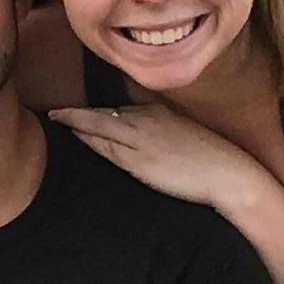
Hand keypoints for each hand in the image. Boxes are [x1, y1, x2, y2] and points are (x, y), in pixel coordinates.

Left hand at [49, 99, 274, 217]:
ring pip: (100, 127)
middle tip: (54, 112)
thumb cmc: (211, 159)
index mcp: (158, 113)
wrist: (229, 173)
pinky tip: (75, 135)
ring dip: (76, 122)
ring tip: (56, 119)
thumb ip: (161, 132)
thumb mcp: (182, 135)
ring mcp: (142, 139)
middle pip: (104, 114)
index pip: (118, 110)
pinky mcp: (140, 160)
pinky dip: (89, 139)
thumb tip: (146, 141)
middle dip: (78, 113)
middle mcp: (146, 120)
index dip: (96, 112)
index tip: (77, 112)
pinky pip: (107, 147)